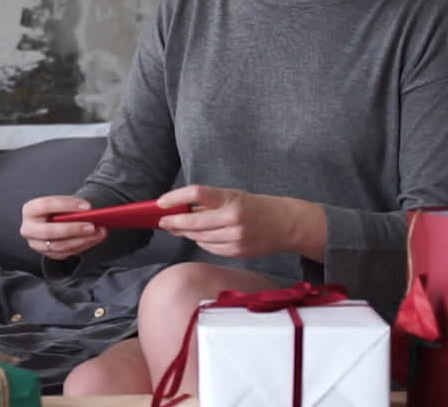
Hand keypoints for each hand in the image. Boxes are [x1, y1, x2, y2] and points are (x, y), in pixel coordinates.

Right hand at [20, 195, 106, 259]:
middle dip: (73, 229)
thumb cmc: (58, 209)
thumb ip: (70, 207)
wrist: (52, 220)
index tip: (87, 206)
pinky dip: (82, 246)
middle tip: (92, 226)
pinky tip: (94, 239)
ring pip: (59, 246)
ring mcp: (37, 244)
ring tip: (100, 233)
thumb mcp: (61, 204)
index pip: (46, 205)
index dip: (67, 205)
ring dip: (82, 240)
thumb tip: (90, 213)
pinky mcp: (47, 254)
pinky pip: (66, 254)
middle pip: (49, 232)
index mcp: (30, 210)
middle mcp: (29, 229)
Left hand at [155, 185, 326, 259]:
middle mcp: (234, 219)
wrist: (286, 224)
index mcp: (232, 199)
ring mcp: (236, 239)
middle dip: (174, 222)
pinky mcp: (237, 252)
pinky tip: (198, 236)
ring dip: (185, 233)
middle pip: (194, 222)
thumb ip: (211, 202)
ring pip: (199, 238)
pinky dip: (201, 241)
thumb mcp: (235, 196)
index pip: (197, 194)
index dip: (175, 198)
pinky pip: (210, 248)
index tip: (161, 202)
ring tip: (176, 227)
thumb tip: (181, 207)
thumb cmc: (258, 206)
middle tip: (162, 221)